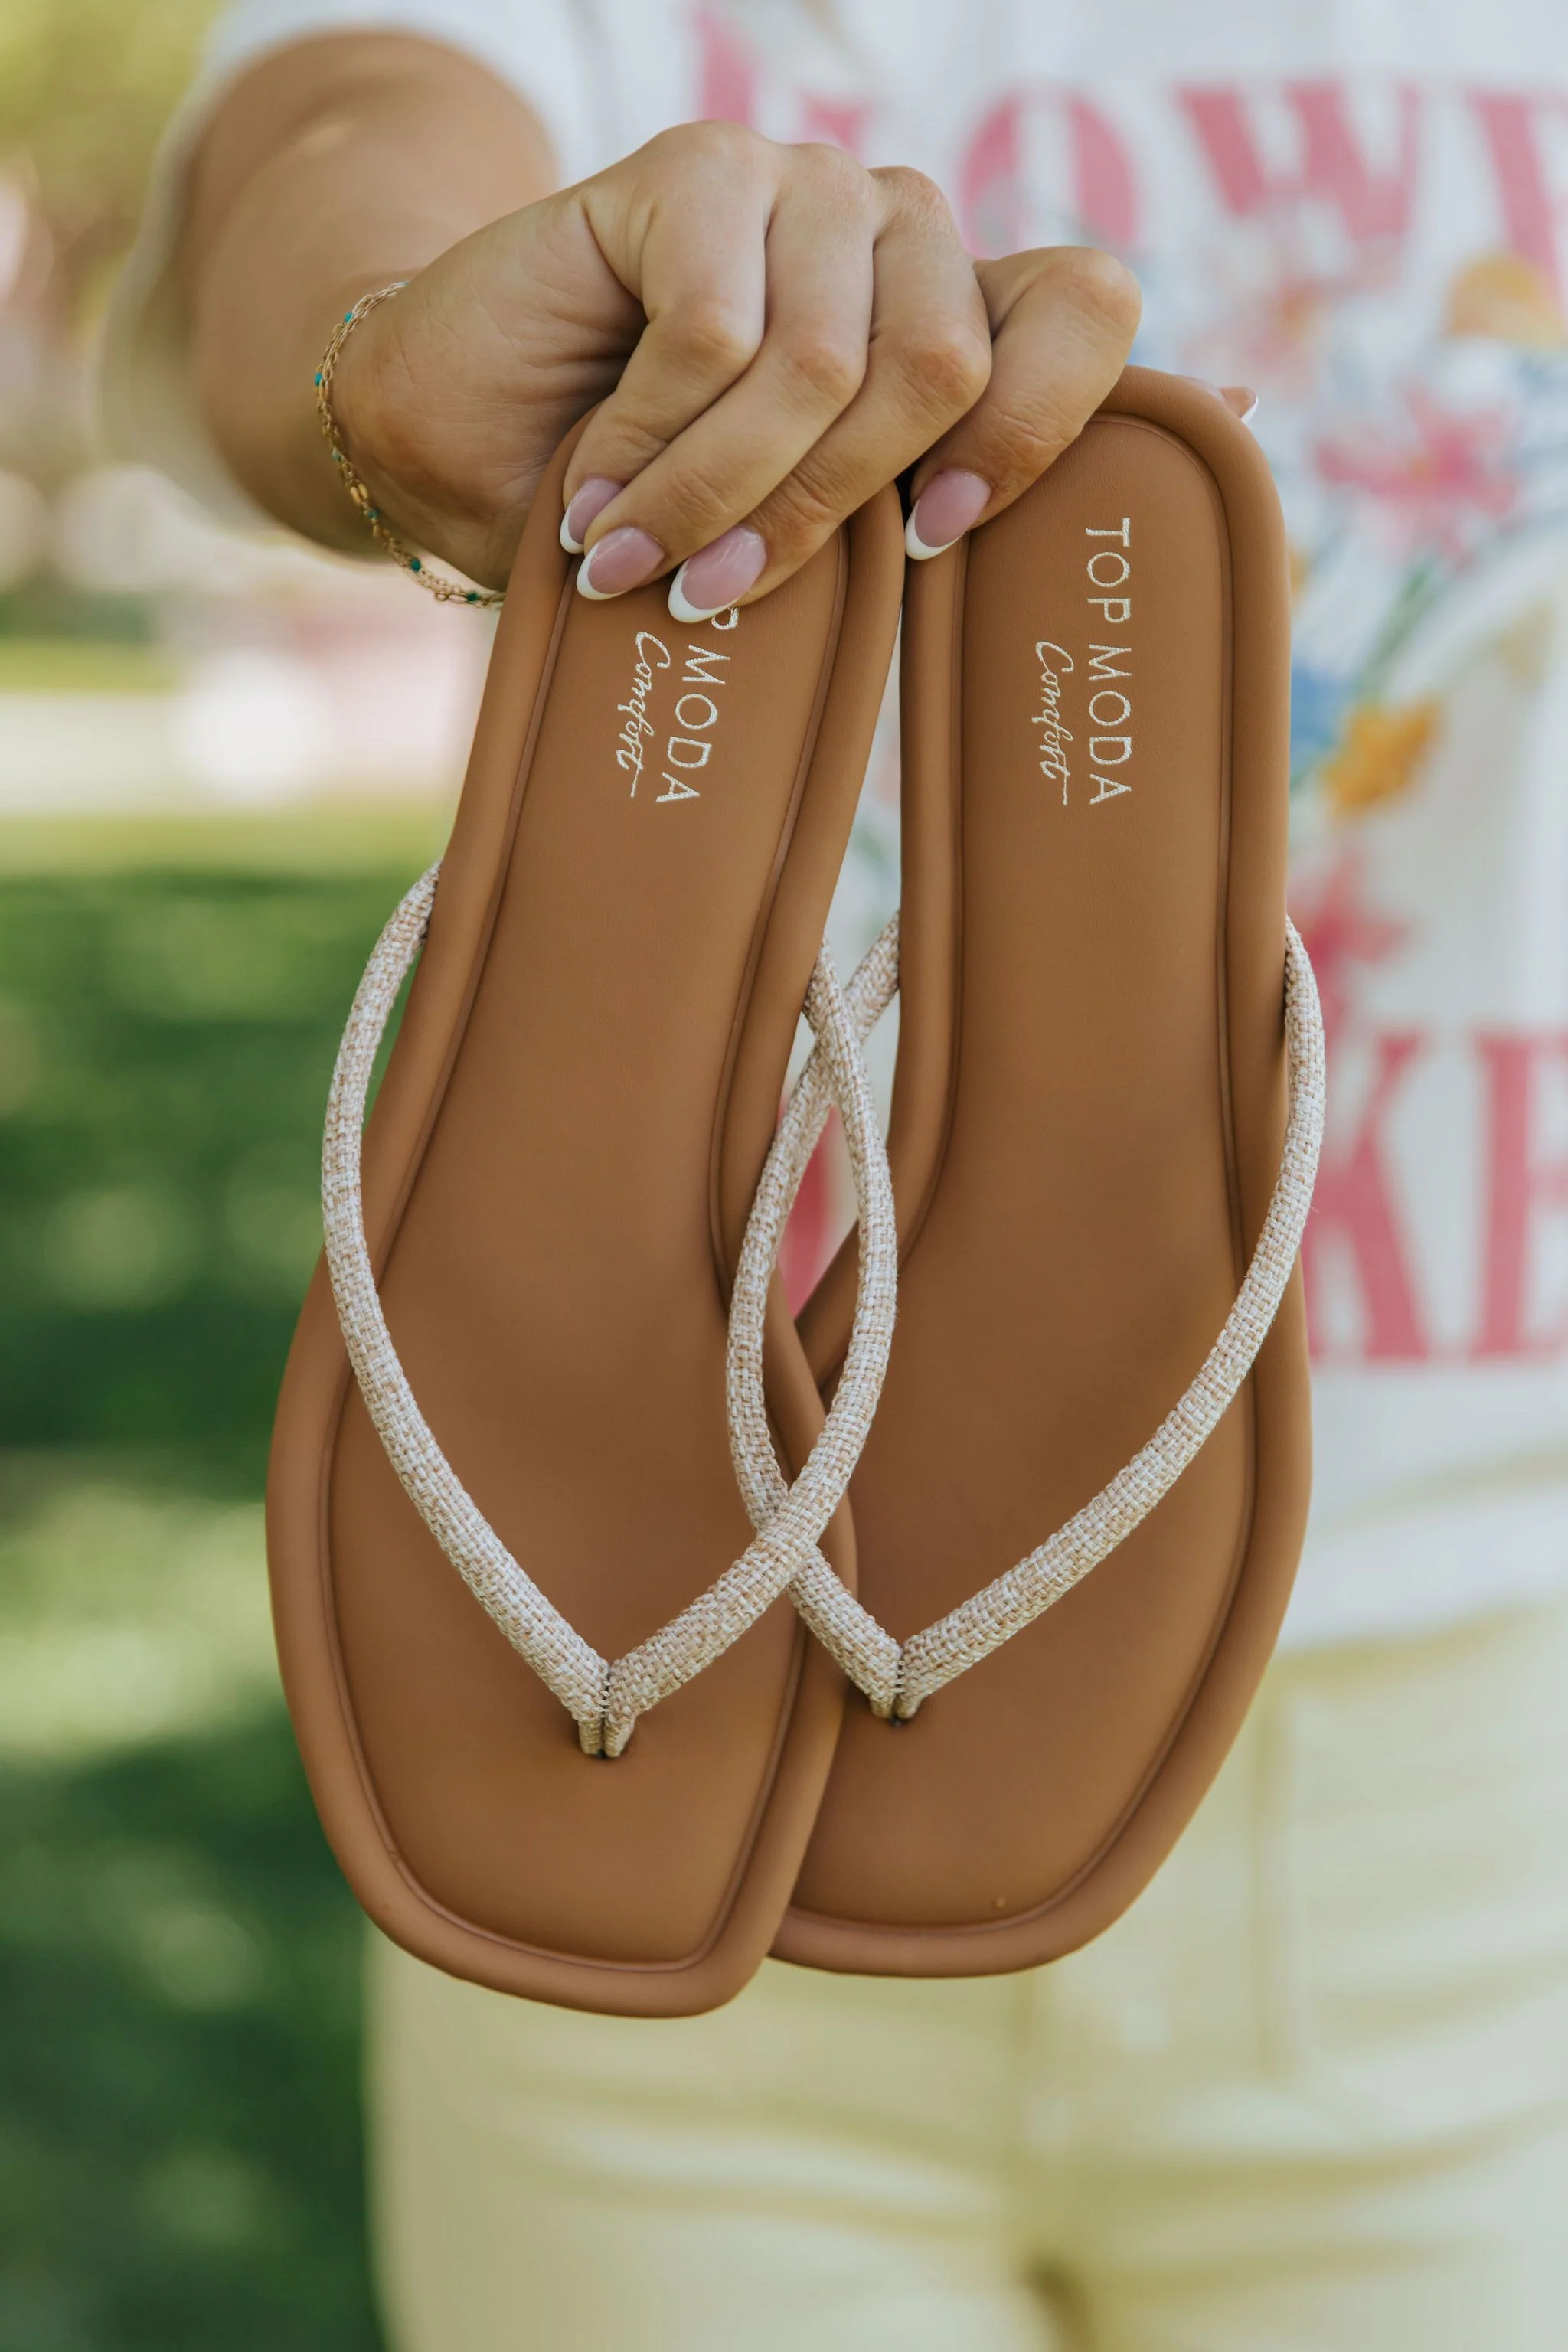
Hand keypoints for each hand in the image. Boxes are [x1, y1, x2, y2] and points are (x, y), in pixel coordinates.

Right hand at [332, 123, 1140, 614]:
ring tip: (638, 563)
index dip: (1032, 431)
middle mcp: (893, 227)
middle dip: (823, 507)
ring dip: (716, 492)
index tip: (934, 542)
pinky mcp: (698, 169)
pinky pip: (712, 332)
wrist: (458, 433)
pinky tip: (595, 494)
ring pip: (820, 360)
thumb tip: (1022, 525)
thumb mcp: (786, 520)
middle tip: (719, 591)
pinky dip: (648, 443)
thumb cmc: (637, 499)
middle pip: (940, 364)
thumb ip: (894, 511)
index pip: (1079, 310)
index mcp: (945, 309)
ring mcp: (800, 185)